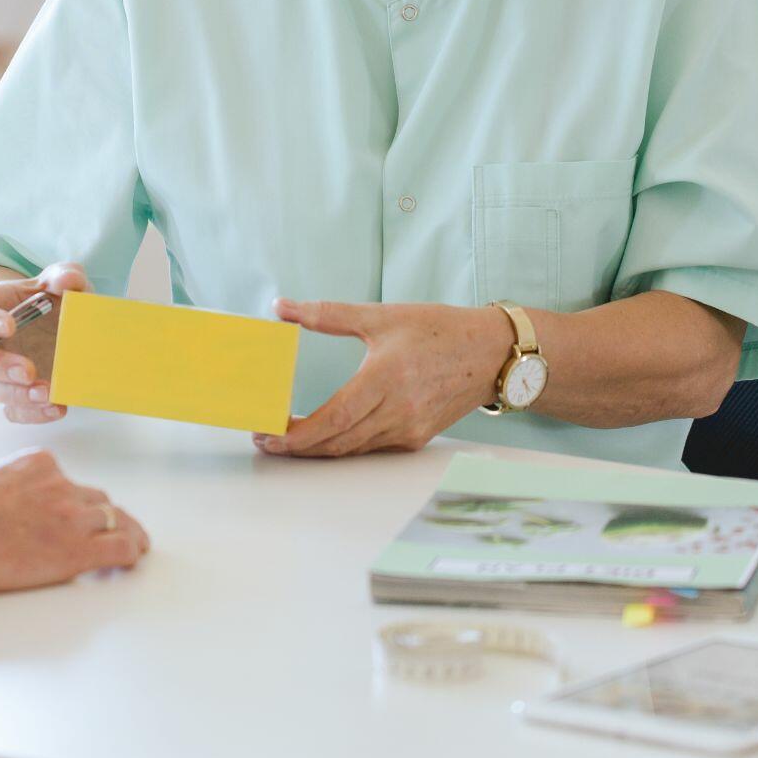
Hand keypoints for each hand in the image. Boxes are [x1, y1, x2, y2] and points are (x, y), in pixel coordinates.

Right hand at [0, 262, 89, 423]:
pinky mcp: (12, 396)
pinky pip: (11, 411)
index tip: (9, 326)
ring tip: (48, 393)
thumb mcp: (63, 280)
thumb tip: (66, 280)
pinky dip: (32, 414)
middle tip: (27, 371)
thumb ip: (65, 275)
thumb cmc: (52, 300)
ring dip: (15, 395)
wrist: (63, 327)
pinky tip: (57, 407)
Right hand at [0, 449, 147, 591]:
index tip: (80, 513)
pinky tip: (133, 557)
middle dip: (105, 515)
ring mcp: (71, 515)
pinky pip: (120, 546)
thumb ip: (7, 494)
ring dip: (126, 531)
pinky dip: (131, 551)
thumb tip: (4, 514)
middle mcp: (60, 484)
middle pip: (97, 499)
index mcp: (36, 464)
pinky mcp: (76, 548)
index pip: (70, 481)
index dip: (78, 502)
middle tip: (117, 528)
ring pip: (115, 519)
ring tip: (136, 543)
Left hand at [253, 299, 504, 457]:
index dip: (299, 433)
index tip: (269, 434)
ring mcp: (409, 428)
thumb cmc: (438, 329)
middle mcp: (398, 410)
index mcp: (386, 377)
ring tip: (287, 440)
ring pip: (354, 449)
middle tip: (266, 441)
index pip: (334, 417)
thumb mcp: (382, 315)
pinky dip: (346, 445)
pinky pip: (372, 448)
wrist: (491, 353)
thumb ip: (327, 314)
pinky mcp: (417, 437)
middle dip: (298, 446)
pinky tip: (326, 436)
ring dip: (318, 449)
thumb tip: (282, 307)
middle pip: (338, 441)